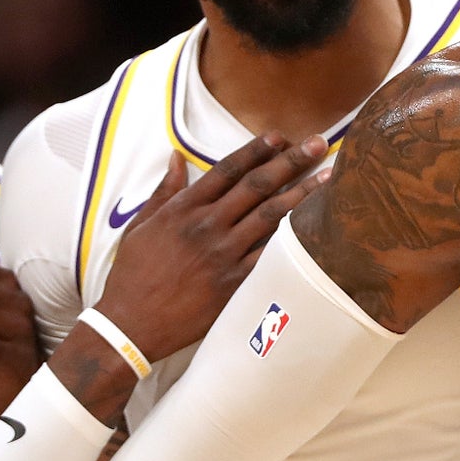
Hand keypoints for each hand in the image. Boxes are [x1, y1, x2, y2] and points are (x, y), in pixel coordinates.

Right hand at [97, 132, 329, 362]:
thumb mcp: (140, 226)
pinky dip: (294, 240)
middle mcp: (207, 225)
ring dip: (303, 193)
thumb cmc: (133, 275)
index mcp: (184, 209)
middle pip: (257, 185)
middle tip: (317, 143)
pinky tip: (317, 227)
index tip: (280, 136)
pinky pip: (271, 257)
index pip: (227, 169)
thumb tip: (177, 157)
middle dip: (290, 161)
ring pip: (271, 216)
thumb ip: (164, 191)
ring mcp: (223, 255)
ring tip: (329, 177)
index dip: (256, 150)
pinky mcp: (234, 284)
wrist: (130, 324)